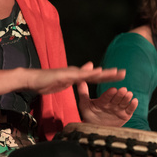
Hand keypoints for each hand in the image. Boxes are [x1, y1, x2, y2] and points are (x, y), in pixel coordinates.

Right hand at [0, 62, 126, 97]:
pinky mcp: (65, 75)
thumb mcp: (64, 83)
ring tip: (116, 72)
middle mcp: (76, 73)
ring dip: (104, 73)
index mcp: (77, 77)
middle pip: (97, 75)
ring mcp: (71, 73)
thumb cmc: (47, 82)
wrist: (31, 80)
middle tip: (124, 73)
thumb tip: (84, 75)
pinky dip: (89, 74)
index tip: (119, 77)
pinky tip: (98, 72)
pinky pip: (79, 75)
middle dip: (110, 74)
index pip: (95, 78)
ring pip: (91, 74)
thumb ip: (75, 80)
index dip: (107, 77)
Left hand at [78, 82, 137, 126]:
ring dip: (127, 98)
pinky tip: (135, 101)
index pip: (107, 96)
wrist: (96, 129)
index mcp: (103, 99)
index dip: (110, 93)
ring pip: (124, 102)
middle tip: (123, 90)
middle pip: (117, 98)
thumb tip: (80, 81)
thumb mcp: (85, 105)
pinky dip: (133, 105)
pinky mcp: (125, 114)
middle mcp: (112, 102)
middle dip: (120, 94)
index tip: (112, 90)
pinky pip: (130, 110)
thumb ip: (83, 94)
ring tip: (129, 94)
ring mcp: (119, 108)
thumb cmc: (90, 116)